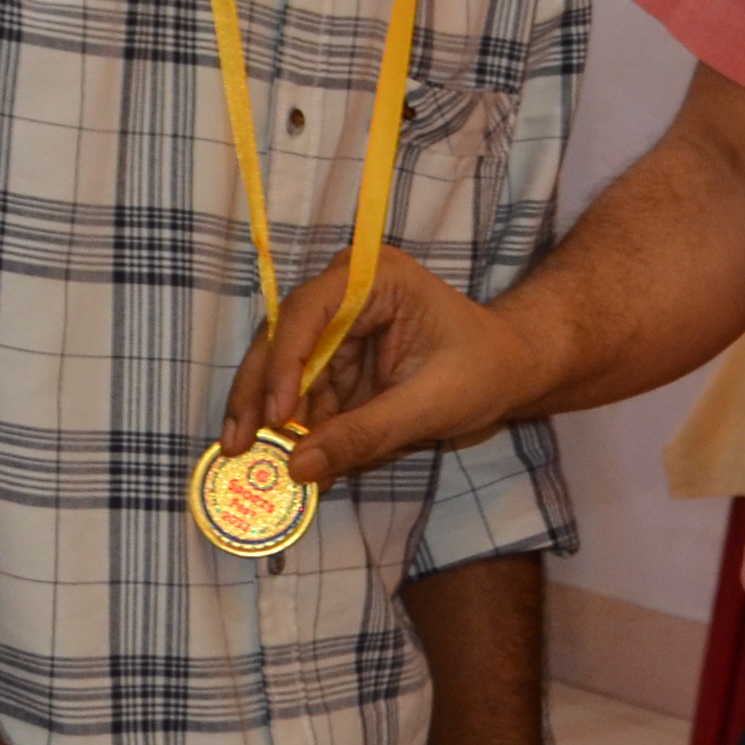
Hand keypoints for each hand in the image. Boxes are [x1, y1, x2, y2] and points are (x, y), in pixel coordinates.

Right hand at [221, 252, 552, 490]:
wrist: (506, 369)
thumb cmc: (481, 370)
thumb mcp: (429, 405)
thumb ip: (365, 434)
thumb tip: (298, 466)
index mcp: (375, 277)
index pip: (310, 311)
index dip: (285, 362)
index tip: (276, 415)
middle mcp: (345, 291)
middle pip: (281, 339)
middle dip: (259, 394)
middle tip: (237, 446)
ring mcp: (336, 325)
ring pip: (282, 370)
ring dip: (270, 418)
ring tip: (253, 462)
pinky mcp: (335, 358)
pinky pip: (302, 393)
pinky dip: (294, 428)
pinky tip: (286, 462)